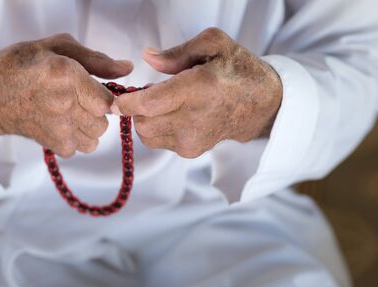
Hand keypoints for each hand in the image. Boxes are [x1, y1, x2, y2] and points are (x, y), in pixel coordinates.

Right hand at [0, 33, 132, 157]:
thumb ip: (96, 59)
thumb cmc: (21, 65)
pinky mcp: (51, 144)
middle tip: (78, 100)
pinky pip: (79, 149)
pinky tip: (61, 125)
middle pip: (103, 121)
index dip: (104, 97)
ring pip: (94, 138)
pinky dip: (74, 140)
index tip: (94, 91)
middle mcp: (63, 104)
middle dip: (95, 111)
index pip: (108, 101)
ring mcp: (57, 128)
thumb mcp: (57, 47)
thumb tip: (127, 69)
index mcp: (66, 75)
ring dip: (87, 127)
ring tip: (69, 113)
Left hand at [112, 28, 281, 157]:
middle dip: (135, 108)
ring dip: (145, 119)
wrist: (261, 104)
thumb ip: (176, 52)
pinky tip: (174, 115)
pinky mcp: (190, 152)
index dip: (125, 103)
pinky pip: (158, 141)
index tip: (115, 98)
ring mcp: (191, 140)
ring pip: (146, 134)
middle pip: (141, 123)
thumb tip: (147, 58)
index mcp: (198, 89)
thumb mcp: (214, 44)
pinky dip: (157, 128)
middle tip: (146, 93)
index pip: (148, 105)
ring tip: (162, 104)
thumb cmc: (238, 70)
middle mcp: (193, 120)